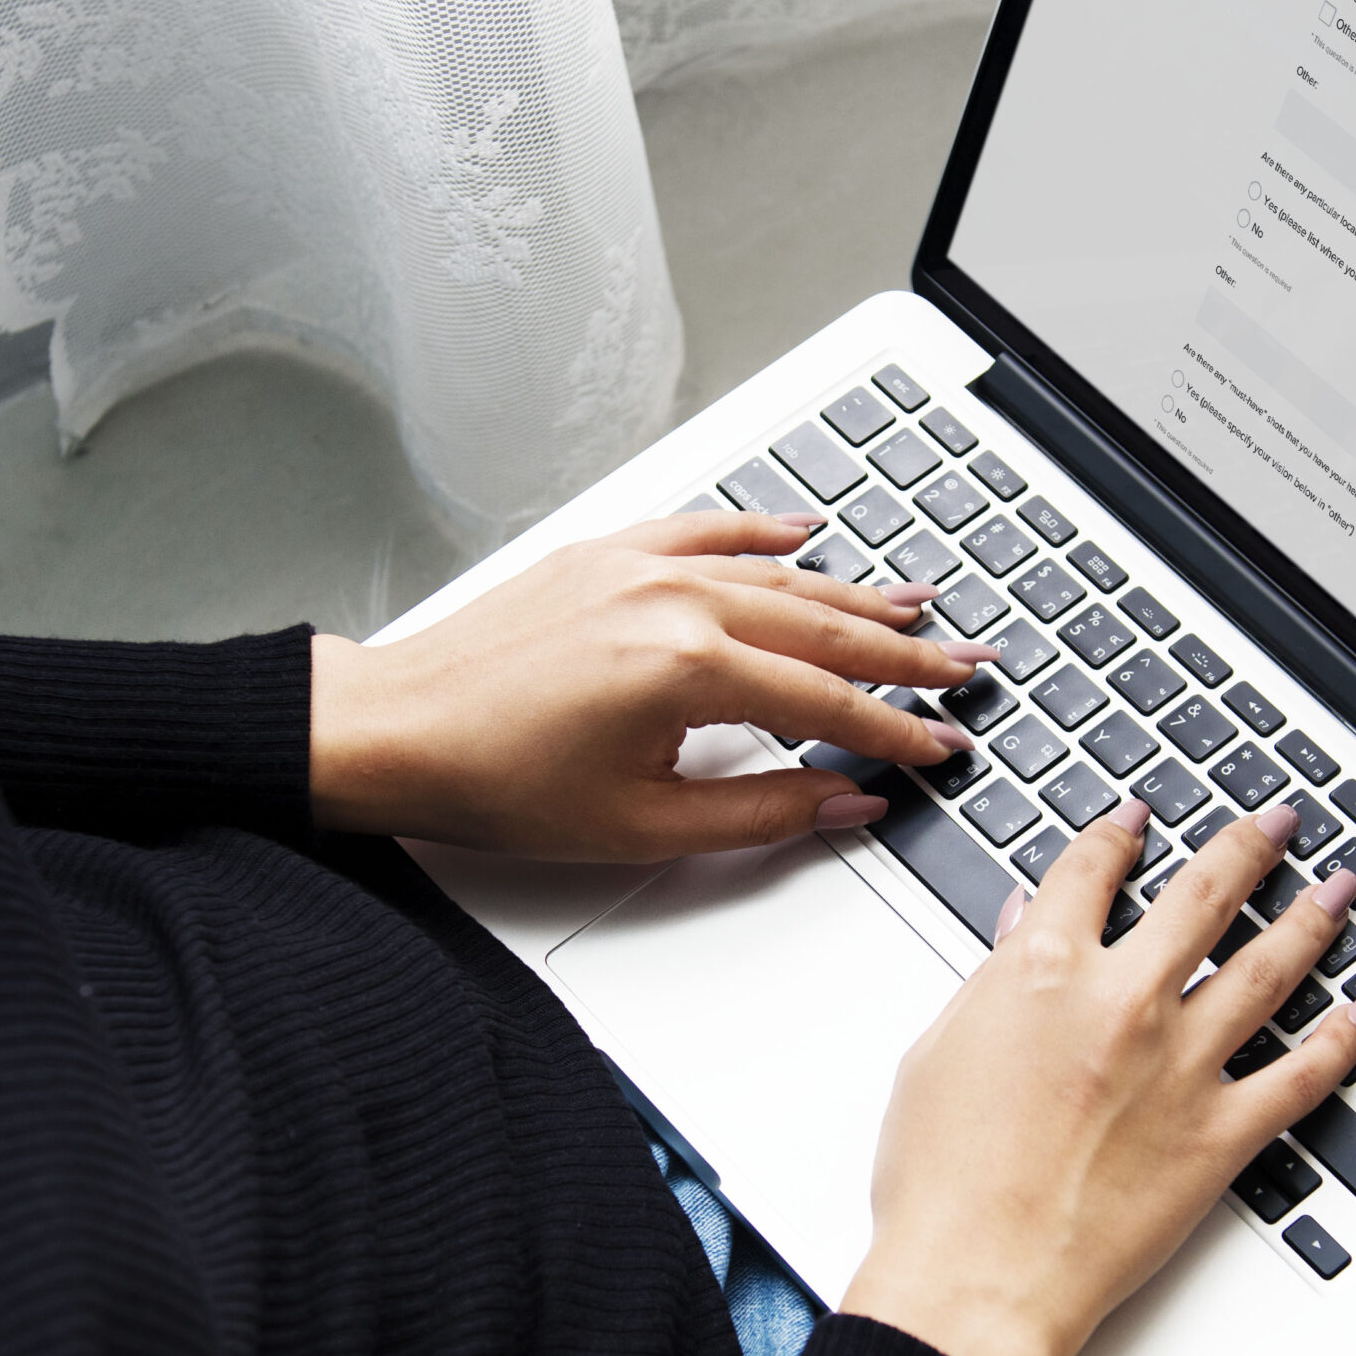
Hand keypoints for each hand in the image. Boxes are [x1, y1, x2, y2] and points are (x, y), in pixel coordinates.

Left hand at [308, 509, 1000, 858]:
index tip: (941, 744)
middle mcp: (674, 603)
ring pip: (779, 576)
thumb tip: (846, 801)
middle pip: (822, 628)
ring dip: (854, 594)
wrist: (390, 731)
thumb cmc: (496, 781)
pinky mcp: (606, 555)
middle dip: (904, 652)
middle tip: (966, 666)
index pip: (827, 704)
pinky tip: (806, 533)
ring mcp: (640, 568)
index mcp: (688, 670)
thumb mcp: (643, 825)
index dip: (895, 729)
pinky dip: (763, 531)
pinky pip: (707, 530)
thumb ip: (762, 812)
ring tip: (917, 605)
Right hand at [841, 797, 1355, 1355]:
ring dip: (1311, 918)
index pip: (1091, 870)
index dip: (1119, 833)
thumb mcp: (938, 1054)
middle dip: (1247, 845)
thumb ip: (991, 981)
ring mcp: (1182, 1066)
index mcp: (1042, 970)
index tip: (1138, 819)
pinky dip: (1342, 1037)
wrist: (977, 1278)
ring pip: (1268, 968)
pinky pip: (1302, 1074)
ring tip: (1339, 888)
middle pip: (1203, 895)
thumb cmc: (940, 1183)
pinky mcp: (1221, 1134)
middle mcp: (1124, 1003)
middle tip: (1277, 821)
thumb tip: (1017, 929)